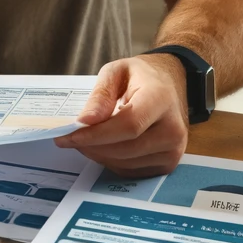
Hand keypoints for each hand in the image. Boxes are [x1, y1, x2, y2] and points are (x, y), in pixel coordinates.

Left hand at [54, 54, 188, 176]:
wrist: (170, 85)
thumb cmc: (141, 76)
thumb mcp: (116, 71)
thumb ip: (100, 95)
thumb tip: (85, 121)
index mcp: (160, 99)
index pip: (129, 125)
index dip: (97, 134)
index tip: (69, 135)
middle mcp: (172, 128)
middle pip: (127, 148)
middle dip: (92, 146)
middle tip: (68, 139)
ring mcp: (174, 150)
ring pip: (127, 163)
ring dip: (99, 155)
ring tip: (82, 141)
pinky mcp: (168, 164)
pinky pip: (133, 171)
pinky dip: (112, 162)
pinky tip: (101, 148)